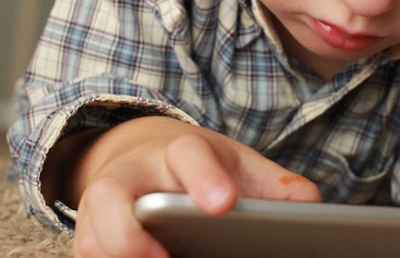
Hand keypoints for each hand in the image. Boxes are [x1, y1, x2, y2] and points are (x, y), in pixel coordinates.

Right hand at [64, 117, 320, 257]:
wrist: (146, 158)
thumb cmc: (202, 168)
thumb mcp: (239, 166)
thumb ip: (275, 186)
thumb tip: (312, 205)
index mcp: (176, 152)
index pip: (188, 155)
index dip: (204, 178)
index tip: (224, 204)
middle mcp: (129, 176)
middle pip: (110, 196)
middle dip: (130, 235)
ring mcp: (99, 208)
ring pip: (89, 235)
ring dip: (113, 257)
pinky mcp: (88, 236)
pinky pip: (87, 255)